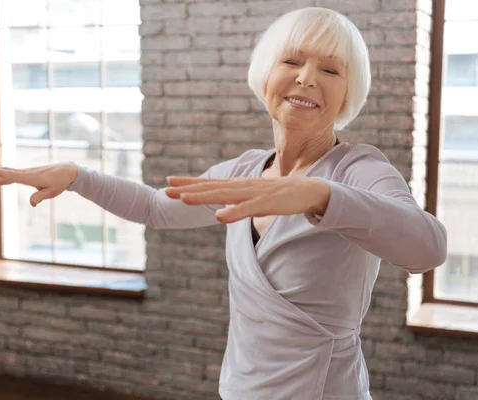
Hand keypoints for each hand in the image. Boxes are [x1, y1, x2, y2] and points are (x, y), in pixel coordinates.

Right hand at [0, 162, 78, 206]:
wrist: (66, 171)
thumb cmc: (59, 182)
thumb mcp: (52, 192)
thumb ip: (40, 197)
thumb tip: (32, 204)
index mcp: (30, 178)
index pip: (12, 176)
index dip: (0, 174)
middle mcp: (26, 173)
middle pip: (6, 174)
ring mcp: (26, 172)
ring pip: (7, 171)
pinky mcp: (27, 173)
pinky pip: (12, 172)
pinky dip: (2, 171)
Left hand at [165, 175, 330, 222]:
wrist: (311, 191)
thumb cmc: (282, 196)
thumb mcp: (256, 197)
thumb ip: (239, 201)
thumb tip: (223, 208)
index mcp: (239, 186)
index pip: (210, 183)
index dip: (189, 182)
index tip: (169, 182)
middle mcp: (243, 186)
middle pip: (211, 188)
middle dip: (188, 189)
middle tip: (167, 189)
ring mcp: (254, 194)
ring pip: (224, 196)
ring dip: (204, 197)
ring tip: (184, 199)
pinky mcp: (267, 203)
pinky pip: (247, 209)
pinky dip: (233, 212)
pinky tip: (220, 217)